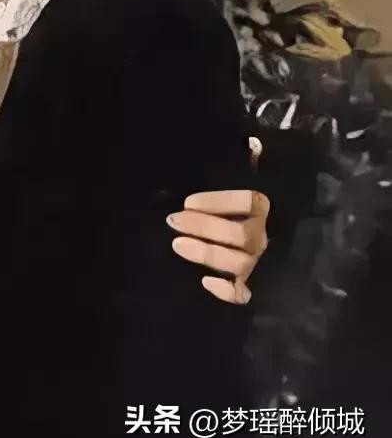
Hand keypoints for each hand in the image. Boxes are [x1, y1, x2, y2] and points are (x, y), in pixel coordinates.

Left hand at [168, 138, 268, 304]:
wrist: (253, 241)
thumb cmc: (234, 205)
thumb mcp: (238, 178)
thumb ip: (247, 161)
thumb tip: (253, 143)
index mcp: (263, 207)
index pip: (248, 202)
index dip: (217, 201)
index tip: (188, 201)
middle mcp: (263, 235)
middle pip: (240, 235)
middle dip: (204, 227)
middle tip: (174, 221)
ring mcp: (257, 262)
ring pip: (239, 262)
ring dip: (207, 253)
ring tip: (177, 244)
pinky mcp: (249, 286)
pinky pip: (243, 294)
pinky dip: (227, 291)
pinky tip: (206, 281)